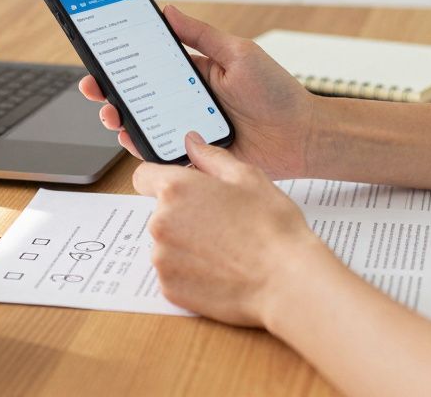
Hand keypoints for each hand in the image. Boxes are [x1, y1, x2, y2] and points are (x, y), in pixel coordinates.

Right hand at [78, 5, 316, 179]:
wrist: (302, 136)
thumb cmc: (277, 93)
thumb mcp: (239, 53)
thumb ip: (201, 36)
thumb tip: (168, 10)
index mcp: (193, 73)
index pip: (150, 64)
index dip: (123, 60)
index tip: (99, 51)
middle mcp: (186, 101)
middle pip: (138, 95)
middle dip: (110, 90)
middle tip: (94, 85)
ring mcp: (188, 129)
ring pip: (144, 124)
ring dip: (121, 118)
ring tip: (110, 112)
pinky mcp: (194, 155)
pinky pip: (161, 152)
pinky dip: (141, 146)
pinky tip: (129, 137)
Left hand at [133, 132, 333, 326]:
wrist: (286, 281)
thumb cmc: (272, 227)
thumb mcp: (248, 177)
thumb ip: (211, 157)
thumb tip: (191, 142)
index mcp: (176, 189)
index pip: (144, 176)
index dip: (162, 180)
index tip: (182, 190)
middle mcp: (160, 222)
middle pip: (160, 213)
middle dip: (184, 215)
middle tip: (221, 223)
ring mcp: (162, 258)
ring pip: (167, 244)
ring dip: (187, 245)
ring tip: (225, 250)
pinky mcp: (168, 288)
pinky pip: (173, 273)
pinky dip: (190, 272)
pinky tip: (220, 271)